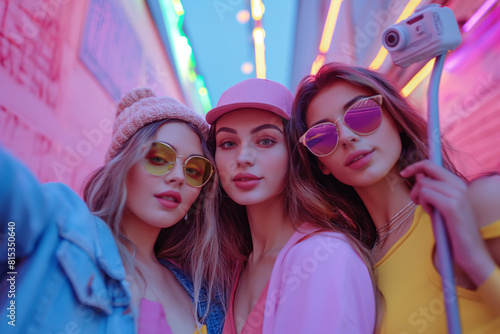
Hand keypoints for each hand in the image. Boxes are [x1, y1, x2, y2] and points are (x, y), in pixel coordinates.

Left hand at [401, 160, 494, 284]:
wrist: (471, 252)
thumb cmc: (453, 231)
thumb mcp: (441, 206)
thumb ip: (433, 190)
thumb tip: (418, 175)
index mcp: (459, 184)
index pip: (434, 164)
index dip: (416, 165)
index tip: (404, 172)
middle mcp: (460, 185)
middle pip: (427, 168)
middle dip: (414, 182)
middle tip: (415, 200)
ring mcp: (457, 194)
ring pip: (424, 183)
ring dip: (419, 197)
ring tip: (428, 211)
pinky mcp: (452, 205)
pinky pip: (426, 193)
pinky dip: (423, 203)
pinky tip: (431, 214)